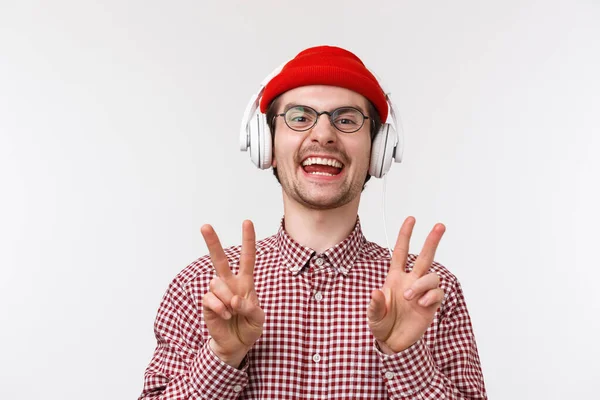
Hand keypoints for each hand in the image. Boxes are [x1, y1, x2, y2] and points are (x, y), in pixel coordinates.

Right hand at [200, 220, 264, 366]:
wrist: (235, 345)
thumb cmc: (249, 327)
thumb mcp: (258, 318)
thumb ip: (250, 308)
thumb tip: (235, 300)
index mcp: (245, 282)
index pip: (247, 258)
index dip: (248, 240)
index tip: (247, 222)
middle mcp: (230, 283)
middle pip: (220, 259)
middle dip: (212, 242)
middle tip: (205, 226)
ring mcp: (217, 293)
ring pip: (217, 283)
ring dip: (227, 299)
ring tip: (232, 312)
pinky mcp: (207, 304)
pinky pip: (210, 298)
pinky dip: (220, 308)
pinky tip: (225, 316)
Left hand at [367, 216, 445, 353]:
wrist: (393, 343)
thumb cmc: (382, 325)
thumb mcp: (373, 316)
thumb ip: (375, 305)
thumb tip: (376, 293)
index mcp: (395, 277)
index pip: (401, 252)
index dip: (405, 235)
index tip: (411, 219)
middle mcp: (411, 281)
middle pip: (425, 256)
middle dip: (432, 240)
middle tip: (439, 226)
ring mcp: (422, 292)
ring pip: (431, 276)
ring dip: (422, 284)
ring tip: (411, 297)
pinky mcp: (431, 304)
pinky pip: (438, 293)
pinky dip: (431, 296)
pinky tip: (422, 304)